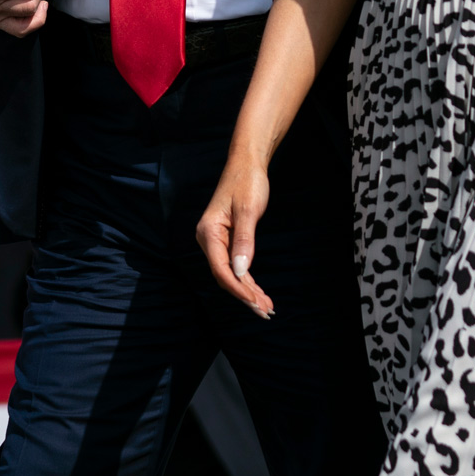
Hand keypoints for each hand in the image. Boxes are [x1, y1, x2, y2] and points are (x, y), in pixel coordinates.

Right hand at [197, 160, 272, 317]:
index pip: (220, 269)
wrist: (247, 164)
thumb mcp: (247, 210)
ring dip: (248, 291)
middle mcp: (209, 238)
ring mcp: (217, 240)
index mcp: (209, 231)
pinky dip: (247, 280)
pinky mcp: (226, 240)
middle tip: (266, 311)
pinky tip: (258, 292)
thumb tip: (240, 270)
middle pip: (225, 275)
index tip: (255, 303)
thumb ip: (244, 241)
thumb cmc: (247, 182)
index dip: (237, 289)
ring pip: (230, 274)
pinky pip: (234, 265)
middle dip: (245, 295)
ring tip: (266, 307)